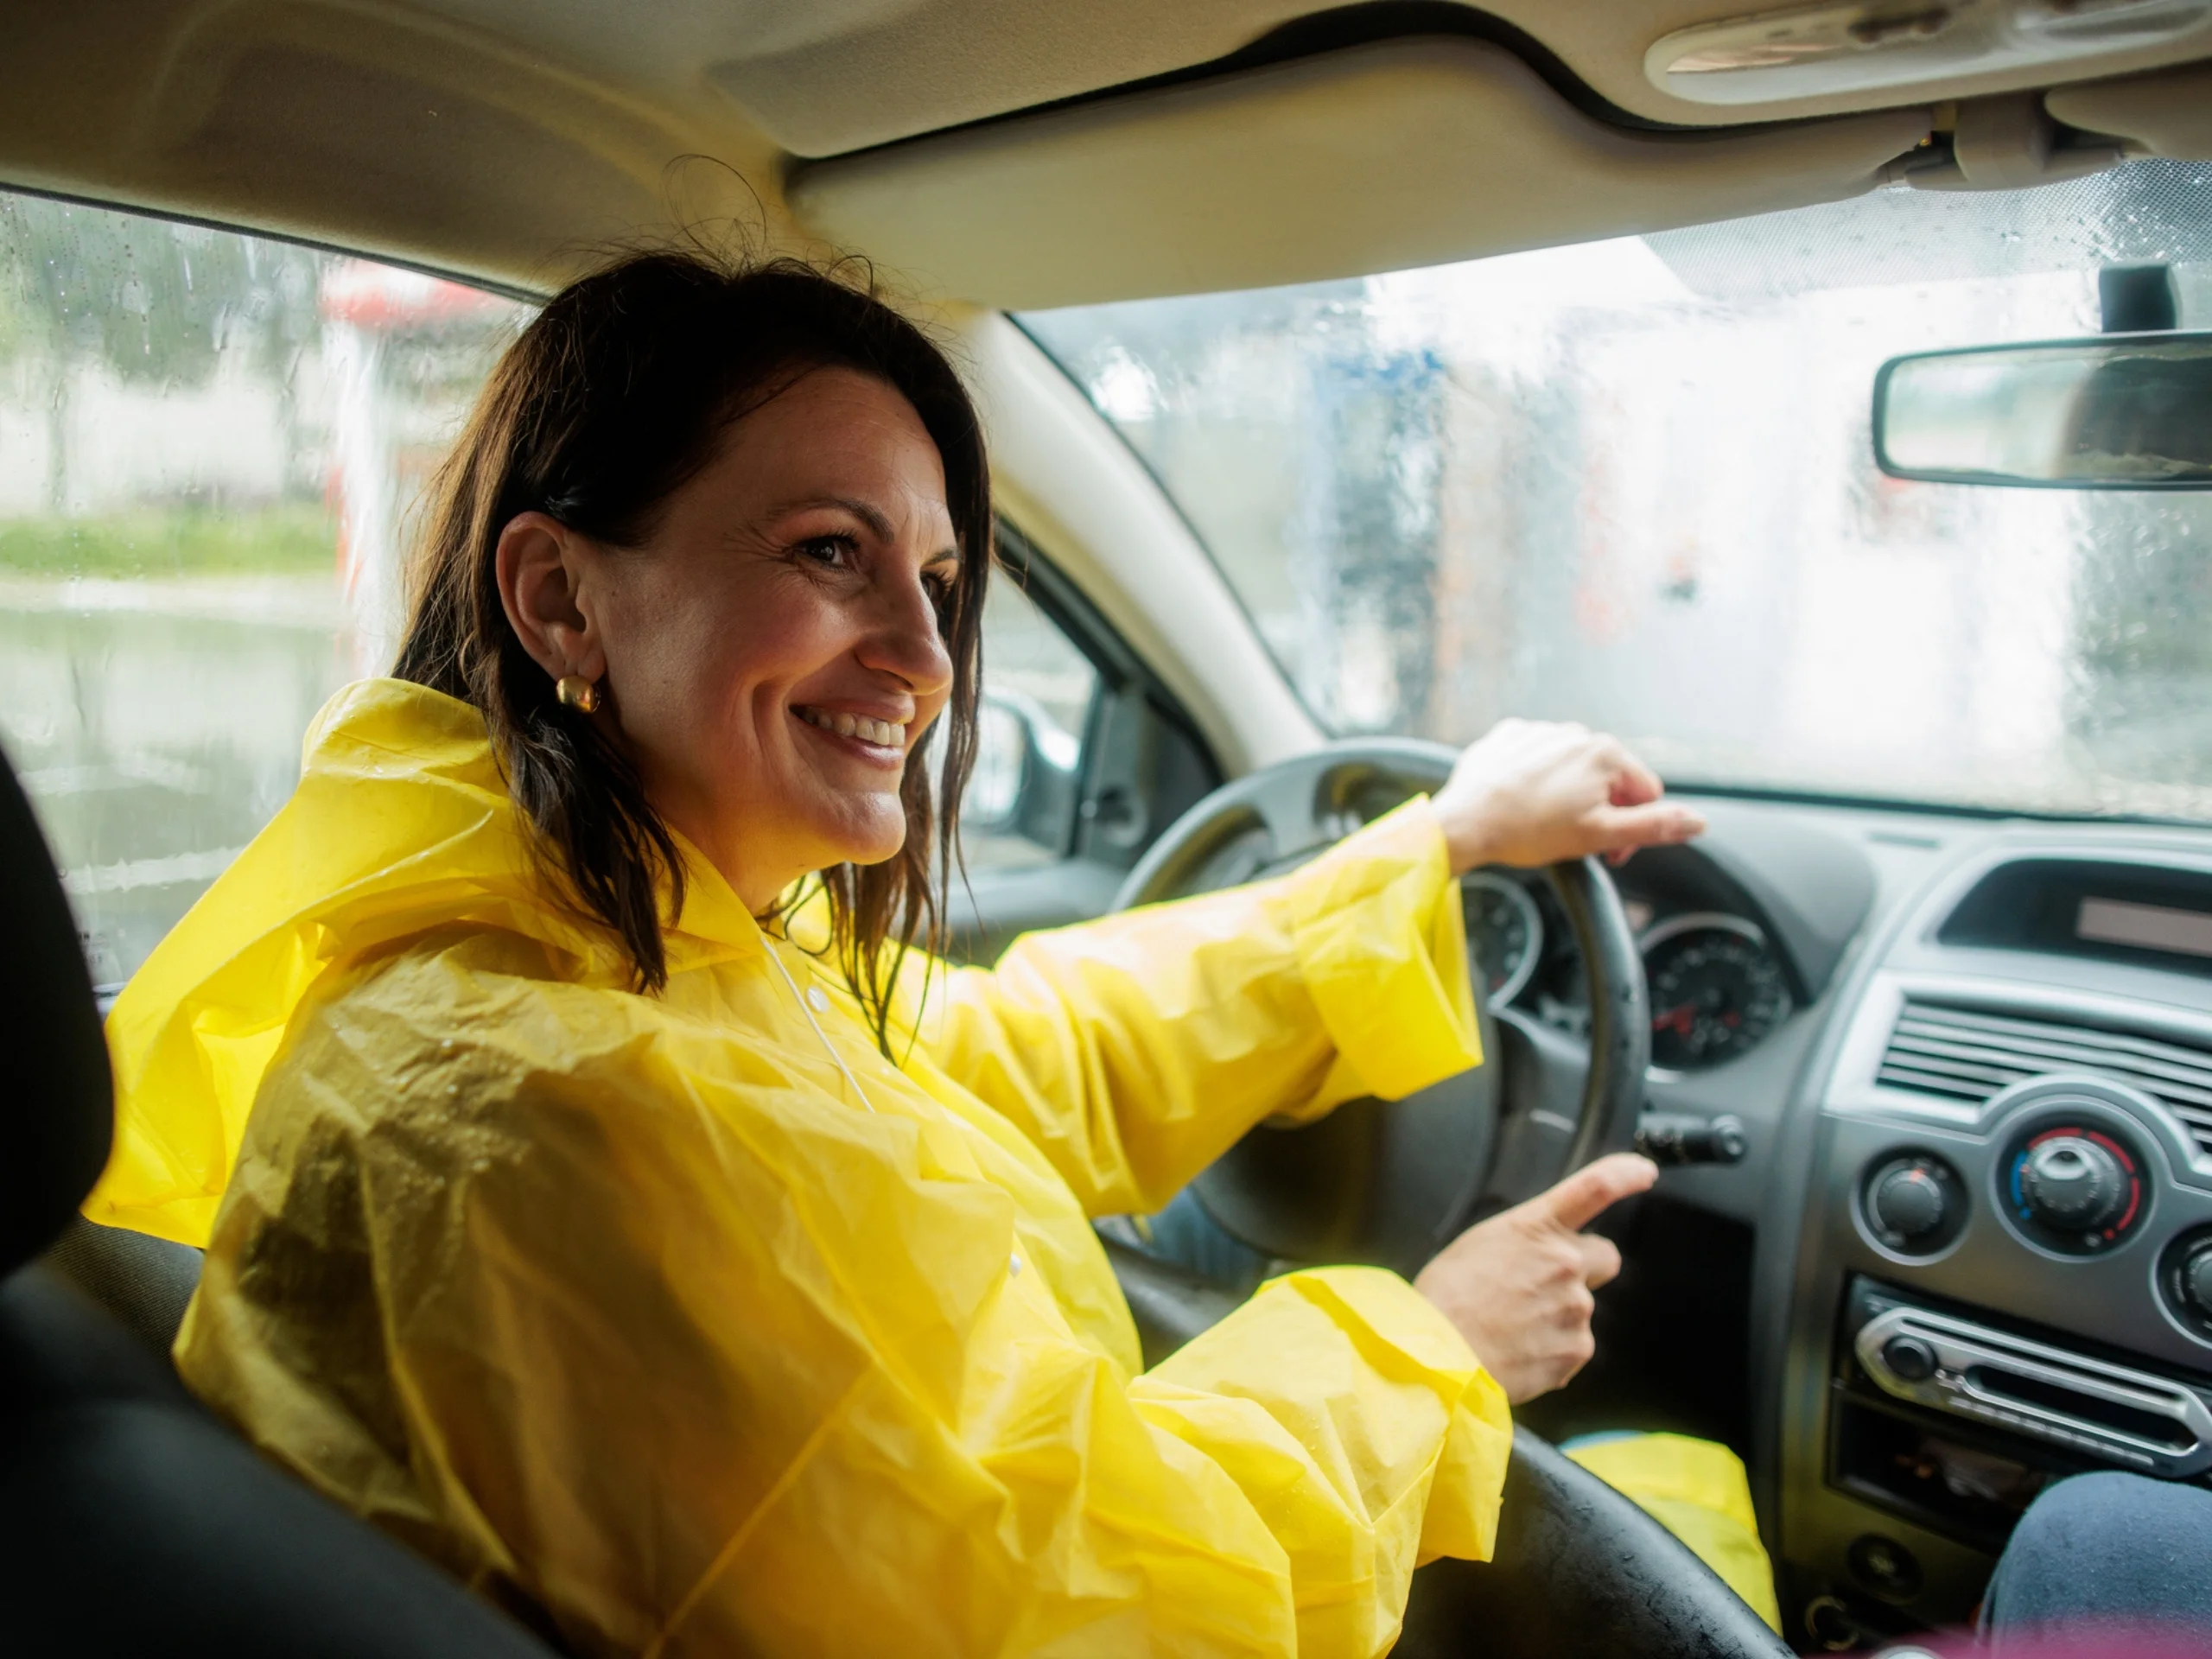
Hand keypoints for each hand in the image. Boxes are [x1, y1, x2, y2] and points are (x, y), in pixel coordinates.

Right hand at [1413, 1153, 1657, 1403]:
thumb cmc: (1445, 1299)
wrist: (1437, 1355)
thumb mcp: (1478, 1245)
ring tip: (1512, 1328)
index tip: (1643, 1171)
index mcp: (1536, 1228)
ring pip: (1581, 1308)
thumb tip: (1535, 1257)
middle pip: (1604, 1257)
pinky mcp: (1575, 1351)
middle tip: (1544, 1286)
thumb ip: (1523, 1244)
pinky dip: (1550, 1352)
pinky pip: (1571, 1347)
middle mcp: (1565, 1263)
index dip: (1625, 1175)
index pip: (1594, 1187)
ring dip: (1557, 1316)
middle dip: (1584, 1268)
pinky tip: (1517, 1352)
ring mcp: (1575, 1309)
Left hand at [1432, 719, 1704, 874]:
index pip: (1645, 794)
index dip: (1632, 829)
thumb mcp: (1600, 835)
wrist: (1465, 822)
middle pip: (1609, 779)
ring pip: (1572, 768)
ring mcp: (1540, 730)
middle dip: (1600, 811)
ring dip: (1568, 794)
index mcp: (1606, 753)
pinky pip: (1535, 758)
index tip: (1607, 852)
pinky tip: (1520, 801)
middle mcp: (1576, 732)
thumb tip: (1699, 822)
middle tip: (1574, 840)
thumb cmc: (1530, 831)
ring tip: (1541, 821)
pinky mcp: (1508, 736)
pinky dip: (1534, 779)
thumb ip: (1654, 827)